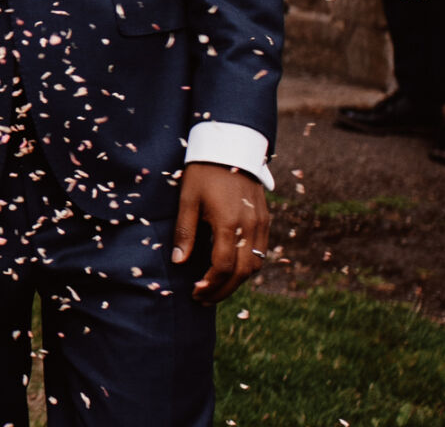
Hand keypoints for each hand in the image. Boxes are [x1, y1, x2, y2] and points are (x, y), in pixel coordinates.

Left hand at [173, 162, 268, 303]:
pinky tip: (230, 270)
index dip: (211, 284)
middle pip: (243, 272)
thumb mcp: (187, 199)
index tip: (196, 292)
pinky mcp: (265, 219)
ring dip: (237, 281)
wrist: (230, 147)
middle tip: (203, 298)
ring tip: (215, 288)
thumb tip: (179, 262)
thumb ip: (185, 232)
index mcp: (228, 222)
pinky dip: (247, 266)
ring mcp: (261, 223)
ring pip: (255, 264)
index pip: (223, 265)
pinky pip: (260, 252)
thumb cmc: (203, 172)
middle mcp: (249, 226)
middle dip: (224, 289)